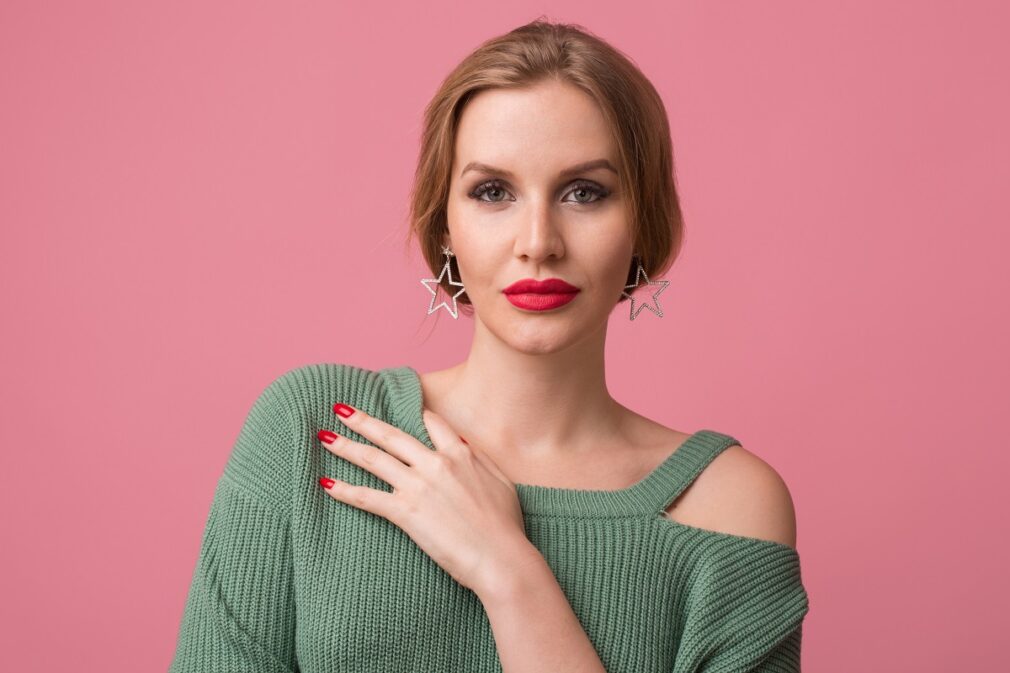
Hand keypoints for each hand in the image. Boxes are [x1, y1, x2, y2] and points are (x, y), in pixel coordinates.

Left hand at [317, 402, 538, 594]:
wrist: (500, 557)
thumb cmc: (506, 526)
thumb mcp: (500, 481)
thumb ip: (478, 460)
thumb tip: (463, 446)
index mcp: (460, 453)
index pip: (432, 424)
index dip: (415, 415)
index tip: (402, 409)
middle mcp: (435, 462)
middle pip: (391, 435)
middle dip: (364, 421)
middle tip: (341, 409)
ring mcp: (418, 486)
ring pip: (373, 460)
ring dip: (345, 446)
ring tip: (324, 437)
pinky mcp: (405, 511)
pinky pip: (366, 497)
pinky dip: (344, 490)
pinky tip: (325, 483)